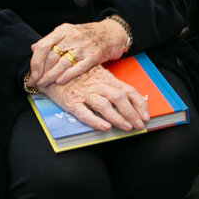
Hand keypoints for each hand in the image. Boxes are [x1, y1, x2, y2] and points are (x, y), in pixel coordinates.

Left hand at [30, 20, 128, 86]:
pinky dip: (67, 75)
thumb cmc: (89, 34)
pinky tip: (59, 82)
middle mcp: (72, 37)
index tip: (32, 74)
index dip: (35, 62)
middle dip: (41, 72)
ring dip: (51, 76)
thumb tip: (34, 48)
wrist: (113, 33)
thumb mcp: (69, 31)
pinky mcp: (94, 55)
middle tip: (35, 82)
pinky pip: (78, 67)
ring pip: (62, 63)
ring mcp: (83, 46)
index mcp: (63, 30)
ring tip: (44, 84)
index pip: (43, 46)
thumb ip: (52, 40)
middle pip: (51, 56)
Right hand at [34, 64, 149, 131]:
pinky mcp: (71, 102)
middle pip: (119, 98)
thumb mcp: (98, 76)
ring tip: (126, 128)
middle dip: (132, 113)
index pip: (128, 90)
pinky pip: (84, 112)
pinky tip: (105, 127)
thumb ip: (112, 86)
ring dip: (118, 117)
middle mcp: (97, 85)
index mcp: (106, 79)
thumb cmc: (77, 75)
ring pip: (104, 105)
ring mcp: (84, 94)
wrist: (52, 71)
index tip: (146, 115)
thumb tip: (132, 101)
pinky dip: (95, 120)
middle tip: (139, 125)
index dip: (139, 103)